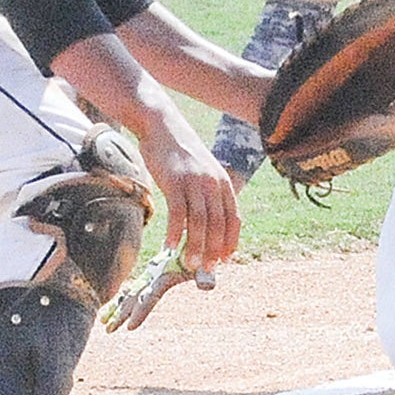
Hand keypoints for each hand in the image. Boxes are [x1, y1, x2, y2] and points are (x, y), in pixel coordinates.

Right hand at [100, 243, 215, 331]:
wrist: (197, 229)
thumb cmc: (202, 249)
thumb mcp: (201, 263)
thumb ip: (204, 275)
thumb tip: (209, 287)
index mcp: (164, 275)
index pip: (149, 297)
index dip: (141, 312)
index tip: (131, 326)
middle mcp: (154, 274)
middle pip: (134, 297)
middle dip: (122, 313)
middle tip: (108, 329)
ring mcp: (153, 274)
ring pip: (132, 294)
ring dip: (120, 308)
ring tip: (106, 323)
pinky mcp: (156, 273)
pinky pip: (137, 289)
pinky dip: (126, 300)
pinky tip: (116, 309)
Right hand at [130, 112, 241, 271]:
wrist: (161, 125)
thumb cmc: (179, 152)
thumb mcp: (202, 170)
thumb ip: (206, 193)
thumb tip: (205, 224)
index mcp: (222, 182)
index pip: (233, 218)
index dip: (230, 241)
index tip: (225, 259)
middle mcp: (212, 182)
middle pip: (218, 223)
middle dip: (214, 249)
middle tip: (206, 269)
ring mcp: (194, 181)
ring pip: (200, 221)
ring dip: (196, 246)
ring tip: (190, 265)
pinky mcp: (174, 181)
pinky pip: (178, 212)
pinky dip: (176, 232)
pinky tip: (170, 247)